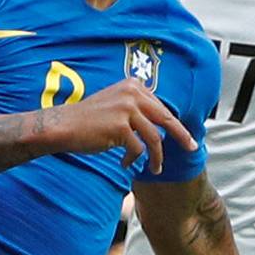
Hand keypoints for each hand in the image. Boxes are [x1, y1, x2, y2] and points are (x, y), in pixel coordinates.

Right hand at [42, 81, 195, 174]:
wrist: (62, 125)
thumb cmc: (87, 119)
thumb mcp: (115, 104)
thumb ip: (136, 108)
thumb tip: (159, 124)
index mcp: (133, 86)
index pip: (161, 107)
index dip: (173, 124)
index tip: (184, 135)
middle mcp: (132, 94)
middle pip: (166, 119)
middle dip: (181, 135)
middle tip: (192, 147)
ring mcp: (127, 109)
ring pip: (154, 138)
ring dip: (157, 157)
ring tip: (156, 169)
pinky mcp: (120, 127)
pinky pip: (137, 149)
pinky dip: (133, 159)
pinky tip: (124, 163)